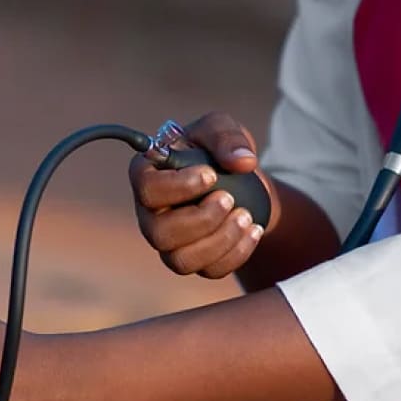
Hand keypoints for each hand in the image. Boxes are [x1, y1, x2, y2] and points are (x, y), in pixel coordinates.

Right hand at [129, 112, 280, 277]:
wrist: (240, 182)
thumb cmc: (217, 151)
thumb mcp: (222, 129)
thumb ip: (227, 137)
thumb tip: (243, 162)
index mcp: (147, 176)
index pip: (147, 189)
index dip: (177, 187)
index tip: (210, 175)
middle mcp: (151, 214)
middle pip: (159, 233)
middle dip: (201, 219)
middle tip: (230, 198)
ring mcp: (170, 243)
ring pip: (181, 260)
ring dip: (219, 240)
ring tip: (246, 216)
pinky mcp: (194, 261)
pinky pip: (209, 271)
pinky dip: (236, 253)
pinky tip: (254, 230)